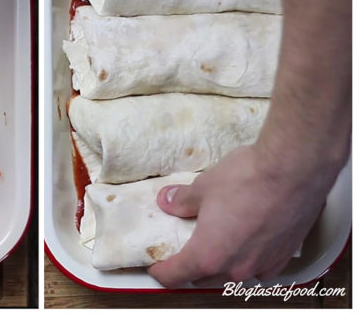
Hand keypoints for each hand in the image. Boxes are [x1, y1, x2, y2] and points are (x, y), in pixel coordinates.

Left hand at [148, 145, 341, 287]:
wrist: (294, 170)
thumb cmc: (246, 179)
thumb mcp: (203, 187)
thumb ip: (182, 200)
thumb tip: (166, 202)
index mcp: (208, 256)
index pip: (175, 276)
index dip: (161, 271)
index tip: (156, 264)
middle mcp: (235, 269)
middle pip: (203, 278)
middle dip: (190, 268)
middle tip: (182, 250)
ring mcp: (262, 265)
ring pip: (232, 275)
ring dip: (220, 266)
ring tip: (216, 246)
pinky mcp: (284, 256)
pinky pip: (260, 269)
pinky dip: (249, 261)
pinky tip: (247, 245)